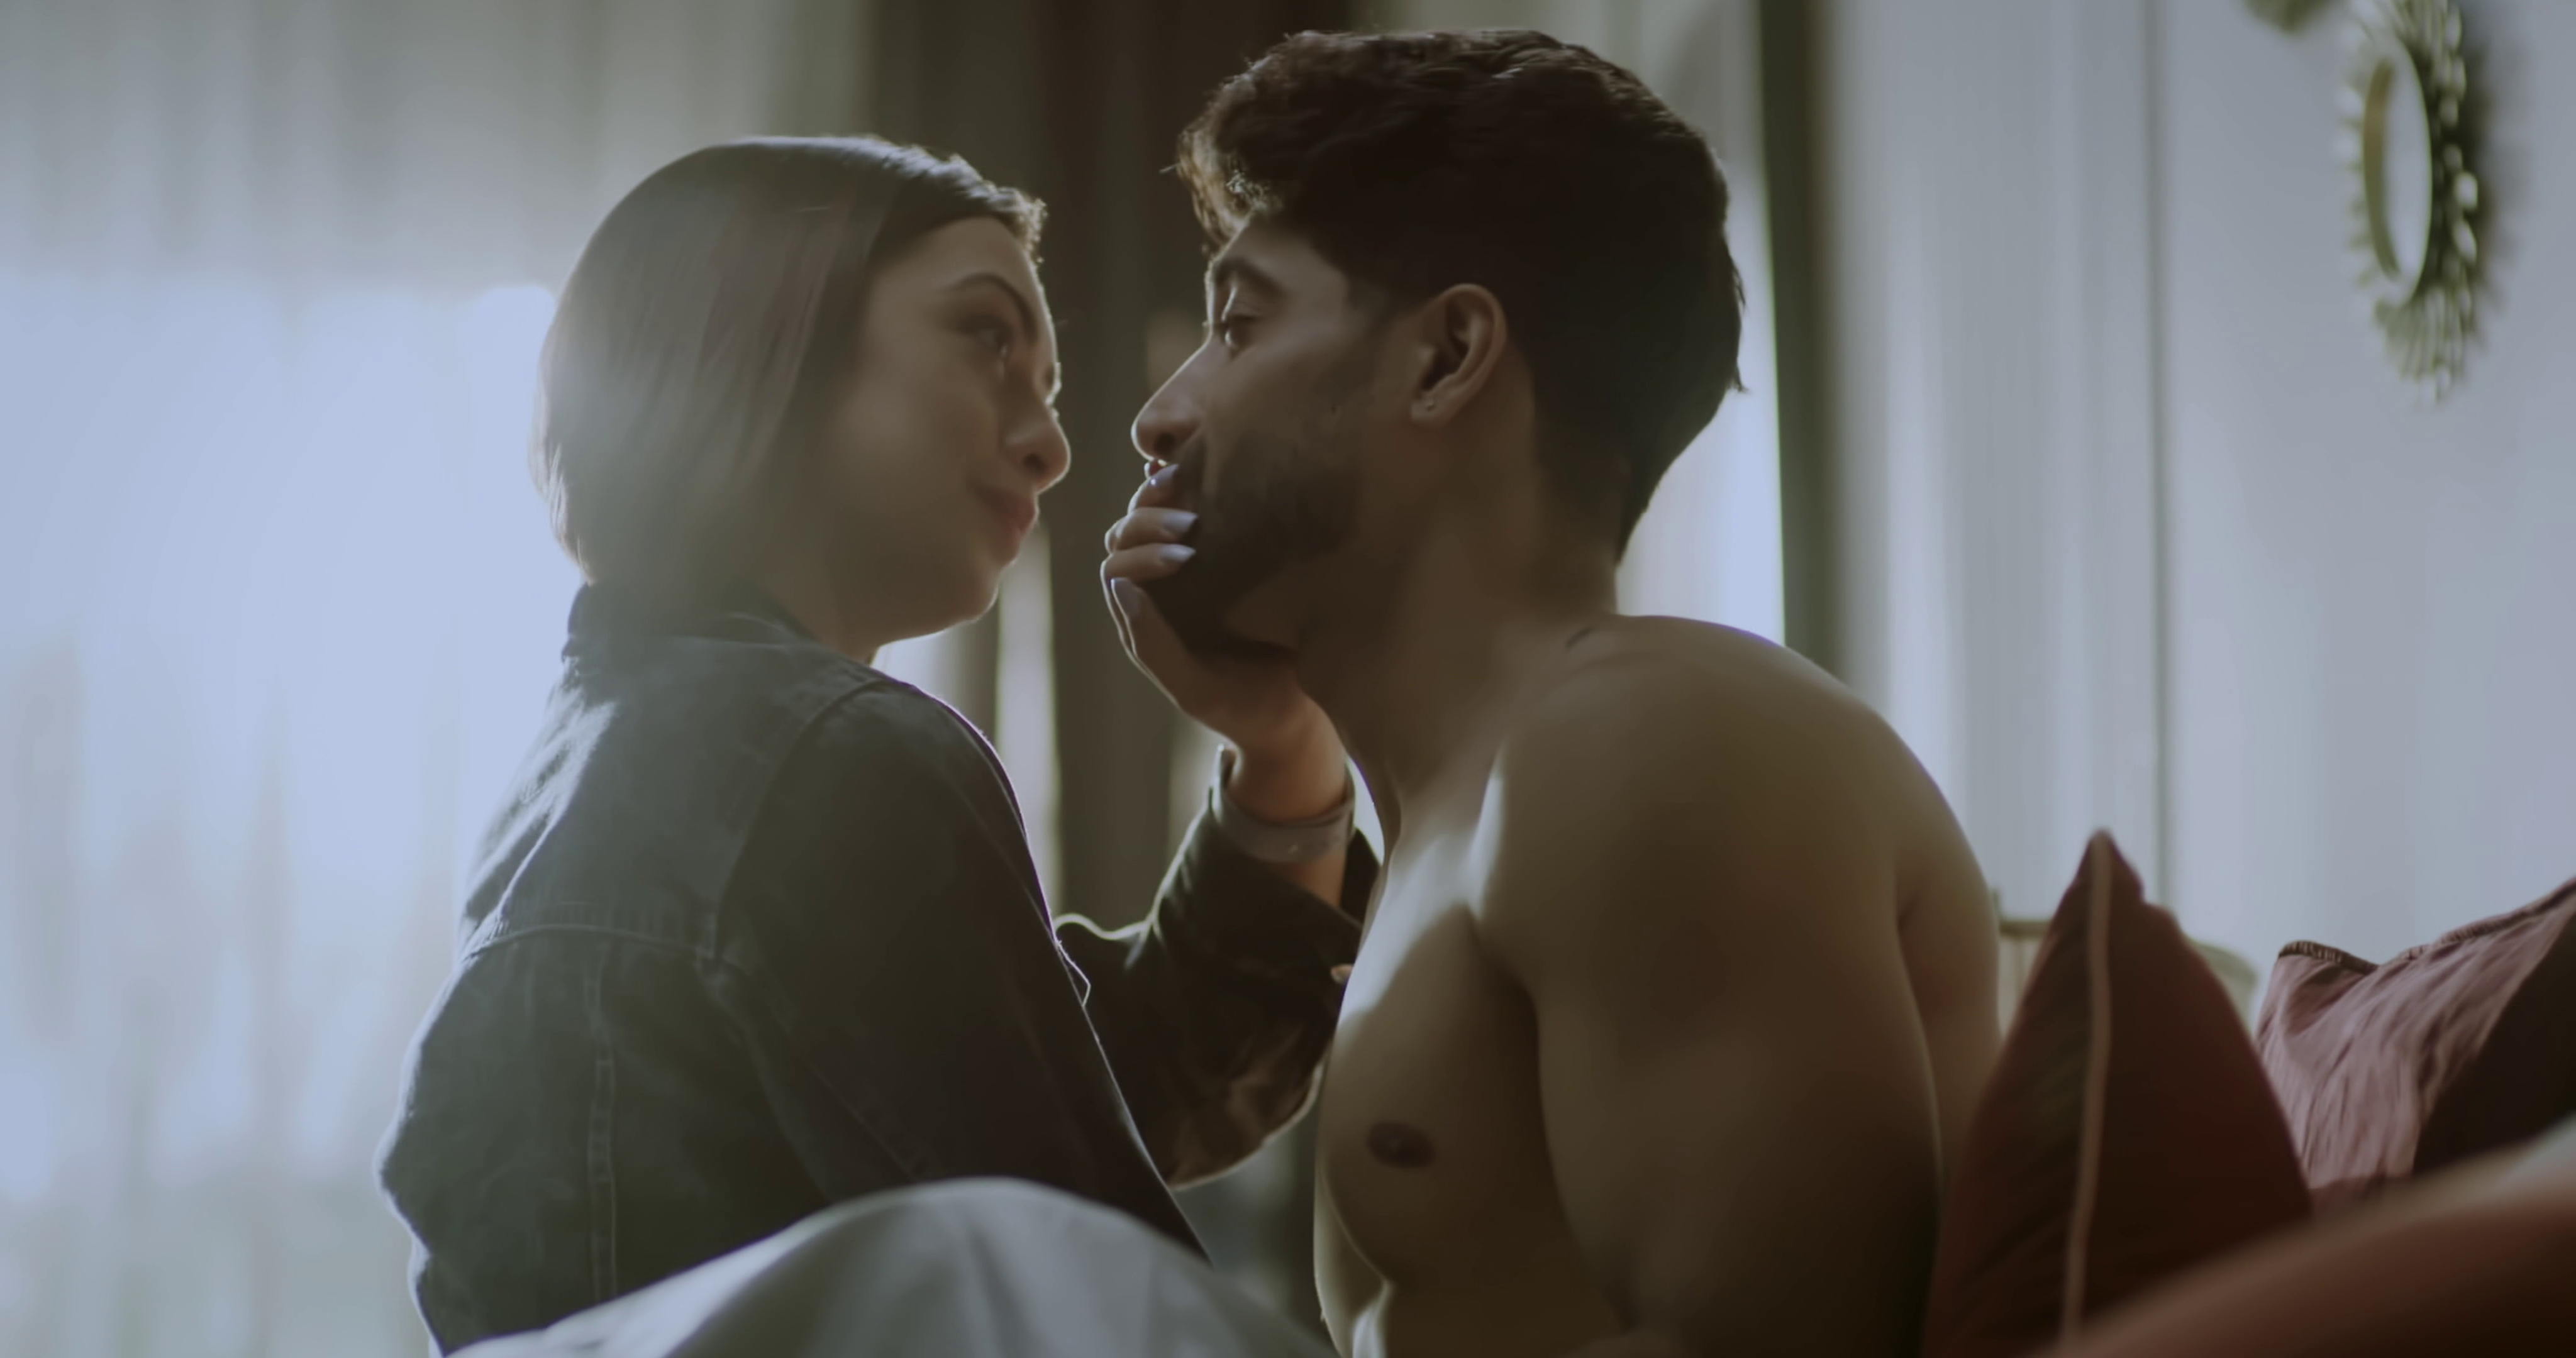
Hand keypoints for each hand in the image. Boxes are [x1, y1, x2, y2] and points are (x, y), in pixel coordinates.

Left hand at [1101, 464, 1346, 821]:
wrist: (1299, 711)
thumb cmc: (1245, 706)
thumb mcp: (1194, 688)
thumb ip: (1152, 645)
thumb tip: (1120, 586)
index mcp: (1143, 621)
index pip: (1118, 570)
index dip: (1141, 555)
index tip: (1185, 557)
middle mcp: (1158, 590)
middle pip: (1126, 536)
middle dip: (1149, 522)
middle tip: (1192, 526)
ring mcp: (1189, 569)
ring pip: (1150, 517)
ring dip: (1160, 498)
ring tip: (1192, 486)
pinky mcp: (1224, 553)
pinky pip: (1194, 511)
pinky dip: (1189, 486)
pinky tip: (1205, 470)